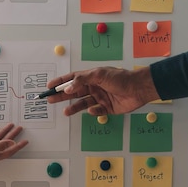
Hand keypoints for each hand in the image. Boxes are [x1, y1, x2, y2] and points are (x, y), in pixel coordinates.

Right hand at [46, 66, 160, 115]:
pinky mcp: (107, 108)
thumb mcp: (99, 75)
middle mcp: (94, 87)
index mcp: (91, 77)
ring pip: (82, 103)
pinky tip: (93, 110)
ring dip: (73, 107)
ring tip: (65, 111)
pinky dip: (93, 111)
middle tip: (50, 100)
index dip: (60, 82)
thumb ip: (81, 81)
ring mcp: (99, 97)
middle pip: (73, 92)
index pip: (71, 79)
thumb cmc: (120, 78)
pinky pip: (95, 111)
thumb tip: (67, 88)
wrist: (138, 89)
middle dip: (61, 96)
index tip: (49, 86)